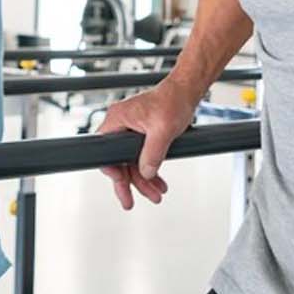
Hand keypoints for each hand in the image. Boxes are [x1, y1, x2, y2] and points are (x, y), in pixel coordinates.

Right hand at [98, 80, 198, 208]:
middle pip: (119, 162)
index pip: (106, 152)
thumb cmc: (173, 100)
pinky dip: (150, 170)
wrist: (186, 91)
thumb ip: (153, 154)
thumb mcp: (163, 130)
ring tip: (156, 193)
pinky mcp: (141, 134)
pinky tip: (158, 182)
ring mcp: (130, 130)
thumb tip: (146, 173)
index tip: (122, 185)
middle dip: (131, 183)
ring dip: (144, 180)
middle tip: (131, 202)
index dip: (113, 171)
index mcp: (117, 119)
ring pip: (132, 163)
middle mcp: (120, 125)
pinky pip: (141, 157)